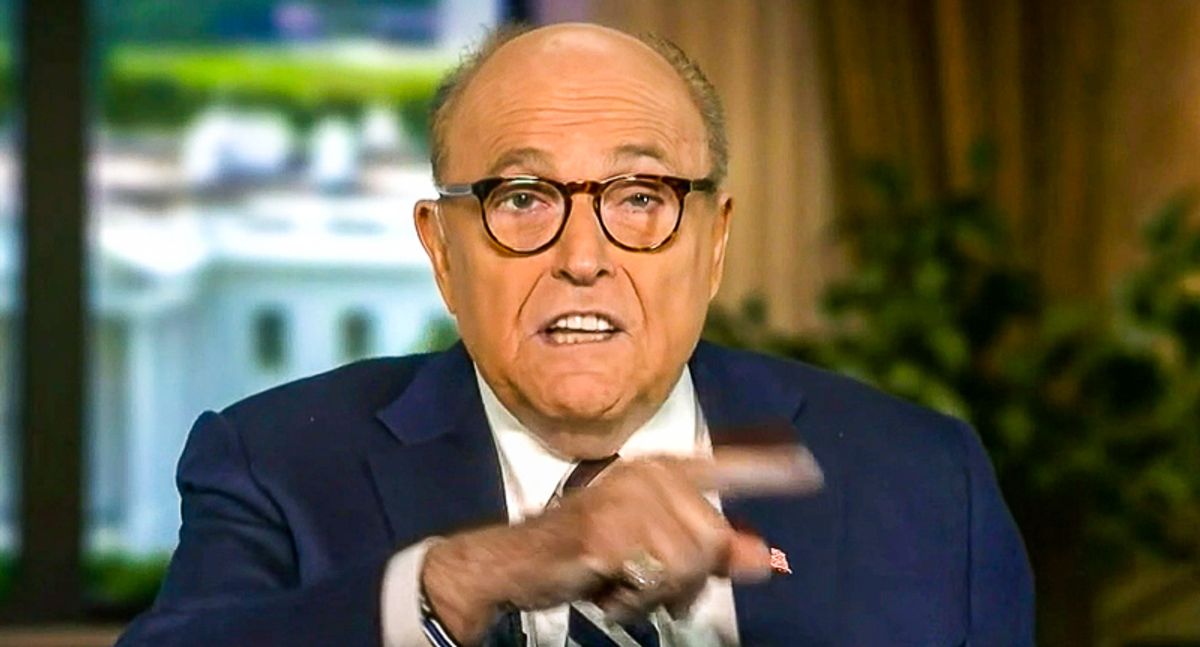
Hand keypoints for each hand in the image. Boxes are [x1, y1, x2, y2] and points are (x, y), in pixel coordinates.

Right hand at [419, 445, 821, 643]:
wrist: (519, 561)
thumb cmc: (590, 553)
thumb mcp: (655, 552)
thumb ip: (712, 551)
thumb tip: (765, 556)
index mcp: (659, 471)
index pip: (723, 467)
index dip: (768, 471)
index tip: (808, 470)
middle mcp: (646, 476)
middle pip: (711, 538)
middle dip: (685, 576)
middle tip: (644, 582)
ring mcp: (625, 501)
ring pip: (689, 562)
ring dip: (658, 590)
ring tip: (622, 581)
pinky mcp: (607, 534)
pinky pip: (656, 579)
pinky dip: (635, 599)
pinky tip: (607, 587)